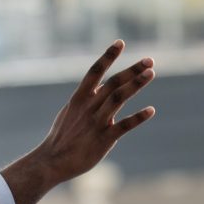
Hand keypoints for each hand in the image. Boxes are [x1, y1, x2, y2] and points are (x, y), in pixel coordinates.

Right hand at [36, 40, 155, 181]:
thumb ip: (86, 102)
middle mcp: (89, 106)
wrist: (51, 161)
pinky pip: (124, 125)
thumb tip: (97, 93)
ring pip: (119, 98)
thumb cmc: (61, 138)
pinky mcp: (104, 139)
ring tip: (151, 73)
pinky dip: (138, 117)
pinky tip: (151, 110)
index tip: (121, 42)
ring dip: (136, 84)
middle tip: (149, 60)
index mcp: (79, 98)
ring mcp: (96, 122)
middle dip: (132, 70)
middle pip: (113, 82)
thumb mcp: (70, 113)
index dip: (108, 56)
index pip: (95, 71)